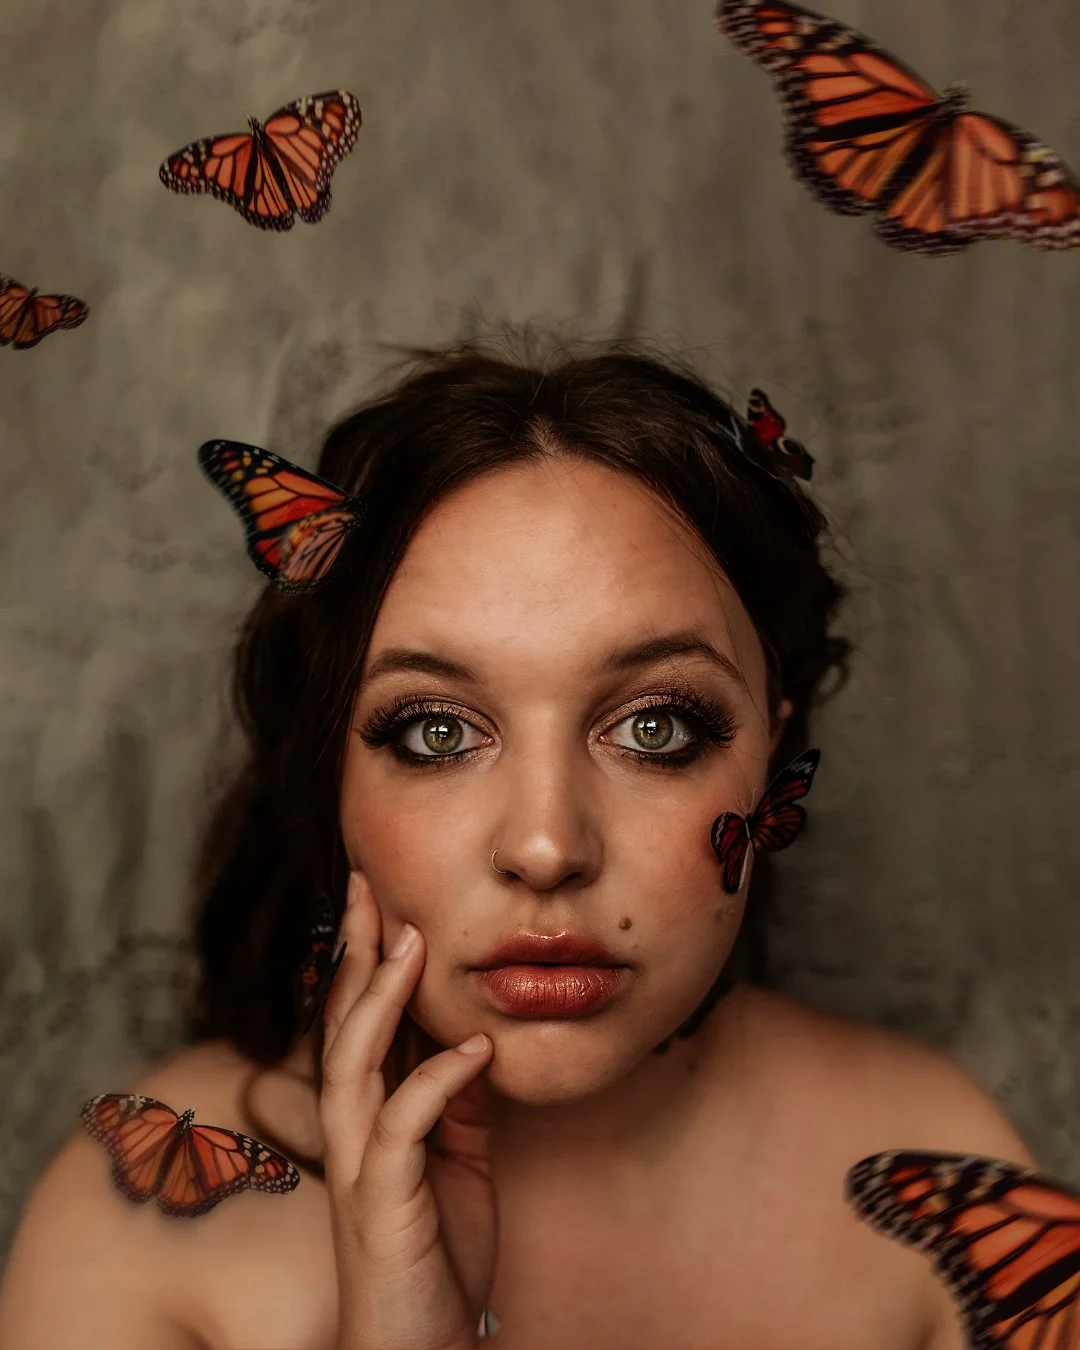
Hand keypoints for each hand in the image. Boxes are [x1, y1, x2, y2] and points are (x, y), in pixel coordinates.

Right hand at [320, 871, 499, 1349]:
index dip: (361, 956)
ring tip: (411, 943)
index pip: (356, 1020)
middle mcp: (349, 1132)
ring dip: (381, 1001)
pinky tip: (474, 1048)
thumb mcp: (458, 1161)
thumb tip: (474, 1040)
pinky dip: (437, 1082)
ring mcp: (359, 1167)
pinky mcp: (382, 1203)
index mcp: (366, 1117)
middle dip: (352, 952)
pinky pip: (404, 1128)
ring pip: (353, 1065)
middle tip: (366, 884)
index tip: (376, 895)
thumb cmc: (435, 1254)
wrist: (421, 1349)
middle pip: (339, 1024)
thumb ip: (457, 1103)